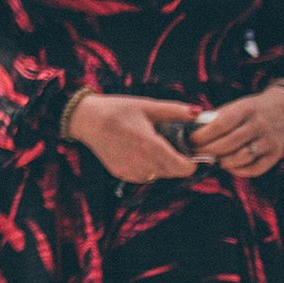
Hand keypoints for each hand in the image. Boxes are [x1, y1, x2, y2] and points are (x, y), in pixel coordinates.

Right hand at [66, 94, 200, 184]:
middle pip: (174, 173)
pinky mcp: (121, 173)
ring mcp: (131, 170)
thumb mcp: (146, 106)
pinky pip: (144, 176)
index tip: (189, 152)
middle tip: (169, 145)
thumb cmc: (116, 110)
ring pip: (159, 176)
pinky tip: (138, 152)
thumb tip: (198, 112)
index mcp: (151, 145)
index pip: (184, 168)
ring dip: (162, 166)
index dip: (191, 162)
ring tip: (151, 147)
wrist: (85, 119)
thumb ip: (175, 111)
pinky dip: (147, 168)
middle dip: (177, 162)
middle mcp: (142, 162)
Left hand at [189, 87, 283, 177]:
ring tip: (213, 160)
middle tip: (197, 153)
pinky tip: (229, 166)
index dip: (204, 135)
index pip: (221, 124)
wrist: (283, 111)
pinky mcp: (275, 154)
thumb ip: (215, 119)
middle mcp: (259, 125)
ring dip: (224, 162)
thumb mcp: (234, 107)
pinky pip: (256, 168)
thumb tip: (191, 132)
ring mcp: (269, 140)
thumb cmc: (249, 111)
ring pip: (243, 157)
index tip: (192, 140)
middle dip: (209, 150)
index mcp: (245, 109)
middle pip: (230, 142)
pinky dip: (239, 170)